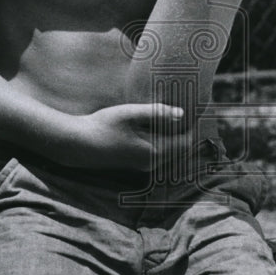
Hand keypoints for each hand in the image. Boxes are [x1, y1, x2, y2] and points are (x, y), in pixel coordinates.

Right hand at [63, 102, 192, 170]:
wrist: (78, 145)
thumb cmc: (102, 126)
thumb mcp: (129, 114)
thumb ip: (156, 113)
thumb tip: (181, 113)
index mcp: (155, 152)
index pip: (186, 141)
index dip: (194, 125)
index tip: (197, 108)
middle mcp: (153, 163)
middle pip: (180, 148)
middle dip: (185, 130)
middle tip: (189, 109)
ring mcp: (144, 166)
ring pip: (170, 151)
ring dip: (174, 135)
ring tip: (174, 115)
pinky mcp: (136, 164)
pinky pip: (159, 153)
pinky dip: (164, 140)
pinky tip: (156, 126)